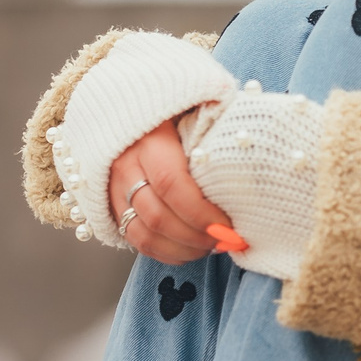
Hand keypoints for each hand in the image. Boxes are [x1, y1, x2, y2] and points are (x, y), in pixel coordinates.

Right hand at [110, 117, 235, 264]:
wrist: (127, 108)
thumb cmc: (174, 111)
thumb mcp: (195, 108)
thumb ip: (216, 125)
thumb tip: (248, 147)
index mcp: (149, 140)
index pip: (172, 185)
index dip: (202, 213)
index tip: (229, 225)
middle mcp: (126, 166)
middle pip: (159, 216)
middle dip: (196, 237)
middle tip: (225, 241)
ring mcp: (115, 188)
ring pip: (145, 234)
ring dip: (182, 249)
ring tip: (210, 247)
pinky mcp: (112, 205)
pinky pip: (135, 240)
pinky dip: (164, 253)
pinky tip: (189, 251)